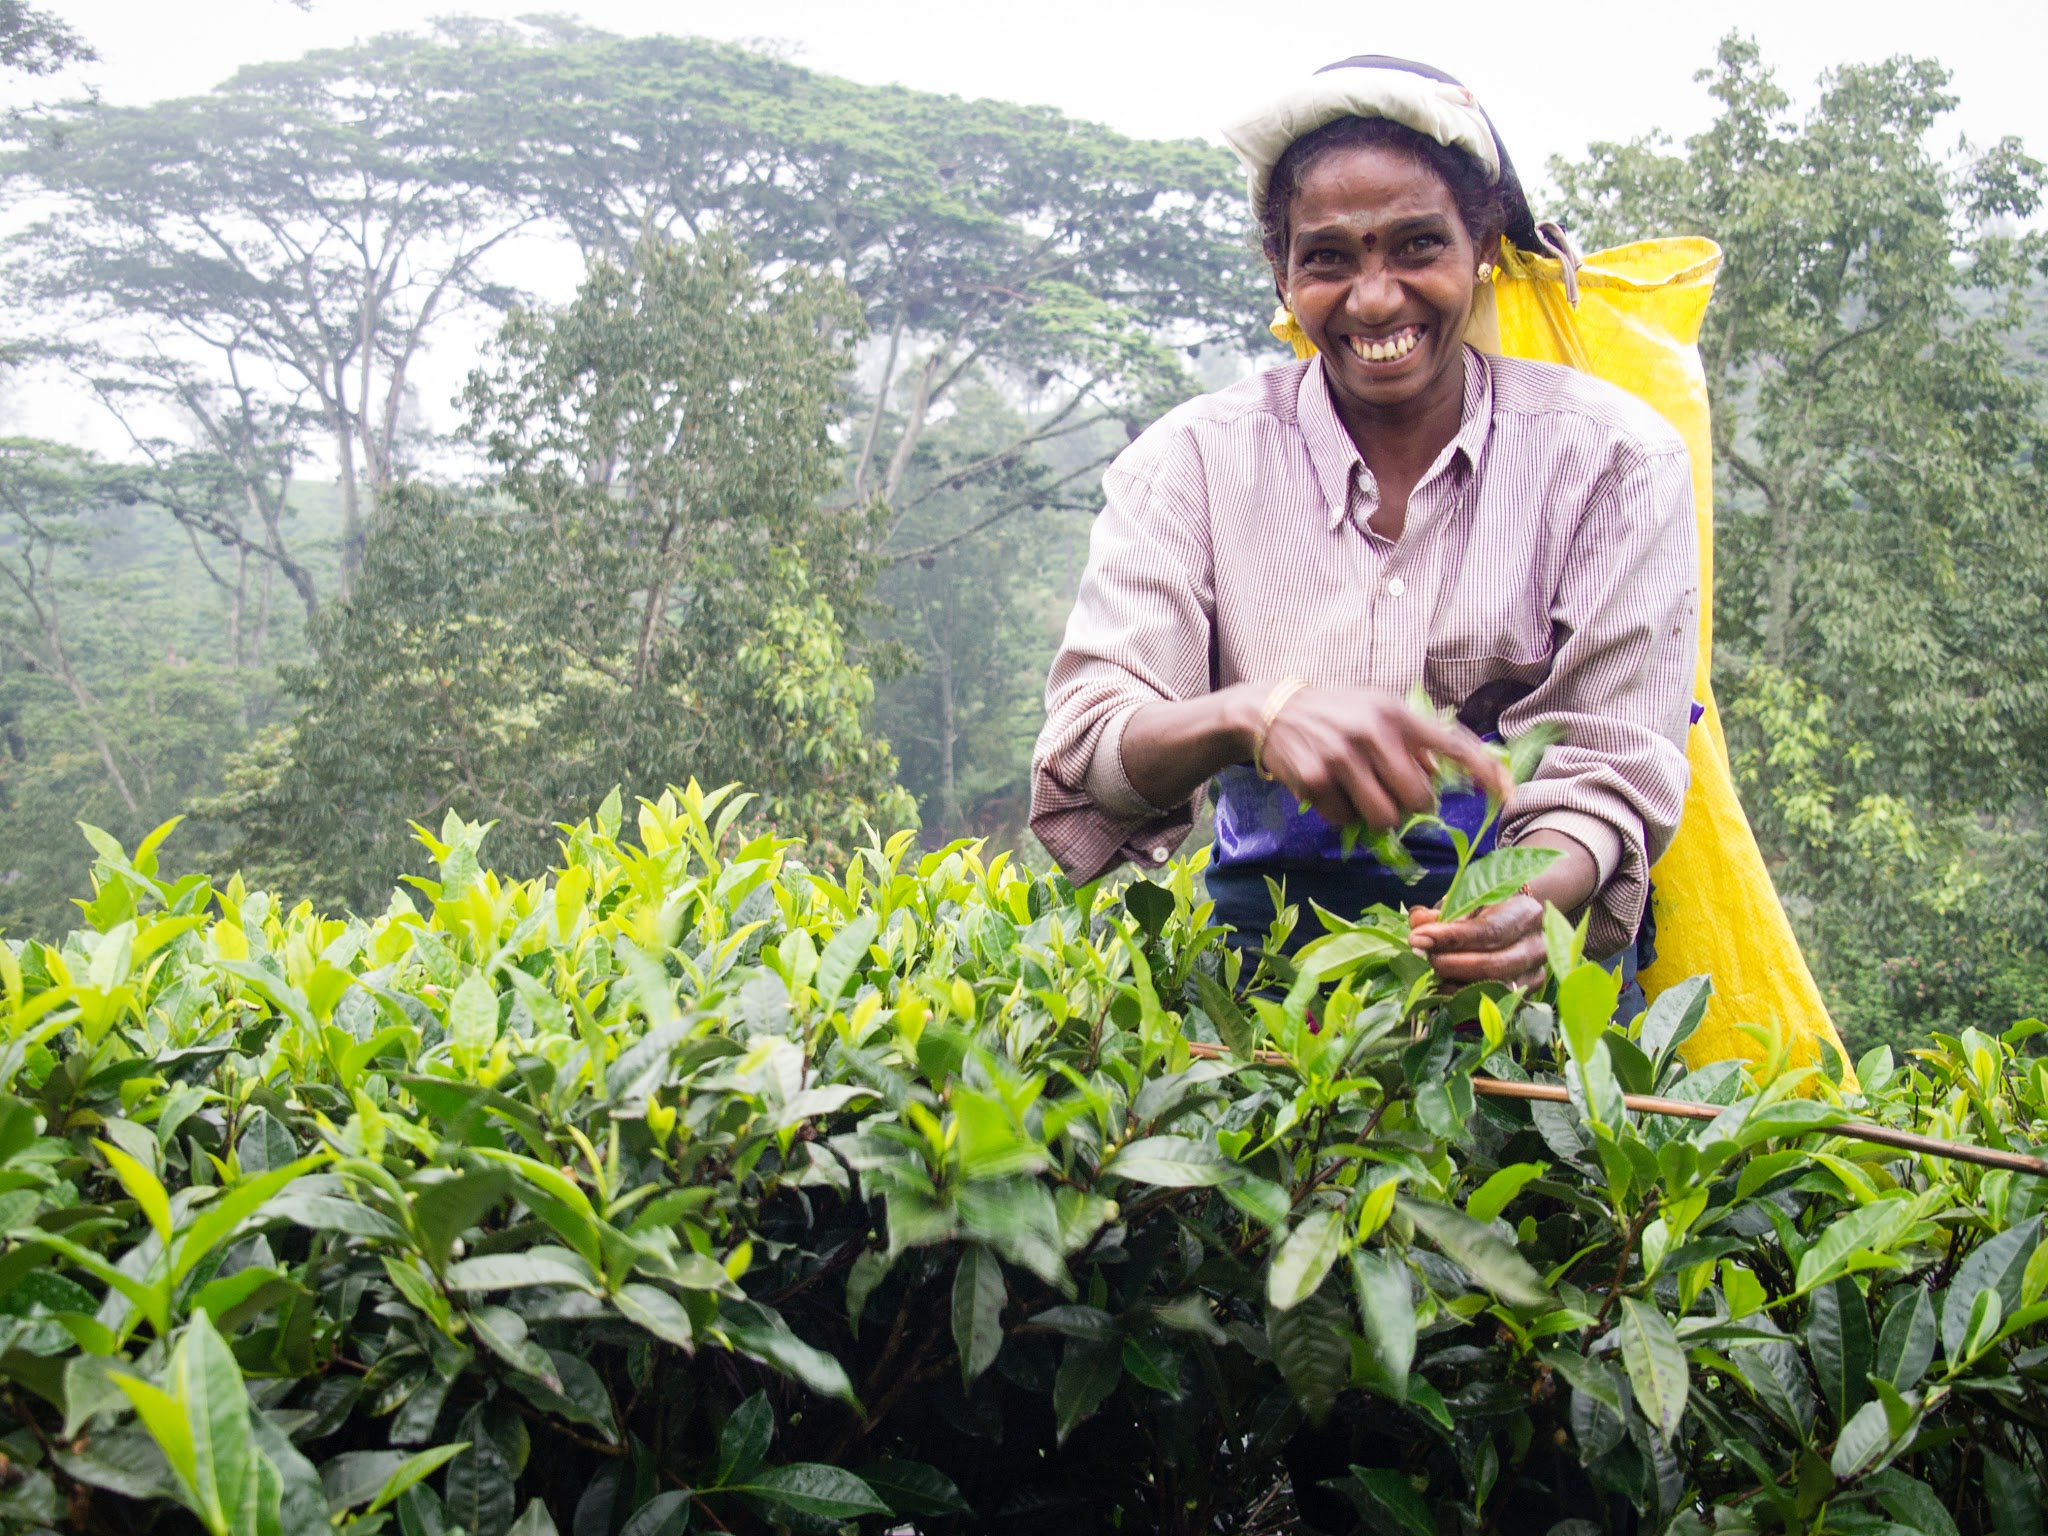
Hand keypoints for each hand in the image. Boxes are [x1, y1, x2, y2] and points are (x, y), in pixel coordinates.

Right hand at [1259, 684, 1512, 832]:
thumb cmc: (1336, 713)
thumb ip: (1411, 738)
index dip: (1484, 771)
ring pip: (1384, 818)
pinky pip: (1344, 820)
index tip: (1507, 795)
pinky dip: (1340, 815)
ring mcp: (1342, 757)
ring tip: (1360, 796)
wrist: (1273, 710)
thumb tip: (1445, 773)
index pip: (1452, 744)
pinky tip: (1328, 791)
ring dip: (1376, 817)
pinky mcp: (1316, 779)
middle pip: (1418, 799)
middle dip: (1411, 806)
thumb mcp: (1377, 710)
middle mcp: (1373, 732)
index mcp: (1396, 714)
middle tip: (1392, 794)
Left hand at [1406, 895, 1545, 987]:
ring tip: (1433, 973)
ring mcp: (1536, 974)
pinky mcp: (1527, 996)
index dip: (1450, 937)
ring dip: (1455, 985)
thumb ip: (1440, 913)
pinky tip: (1444, 990)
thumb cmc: (1487, 912)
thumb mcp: (1465, 903)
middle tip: (1425, 958)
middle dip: (1451, 965)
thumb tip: (1417, 922)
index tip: (1418, 939)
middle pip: (1493, 965)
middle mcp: (1537, 945)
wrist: (1518, 925)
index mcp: (1525, 913)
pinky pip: (1493, 1004)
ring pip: (1494, 989)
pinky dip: (1464, 1000)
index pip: (1488, 931)